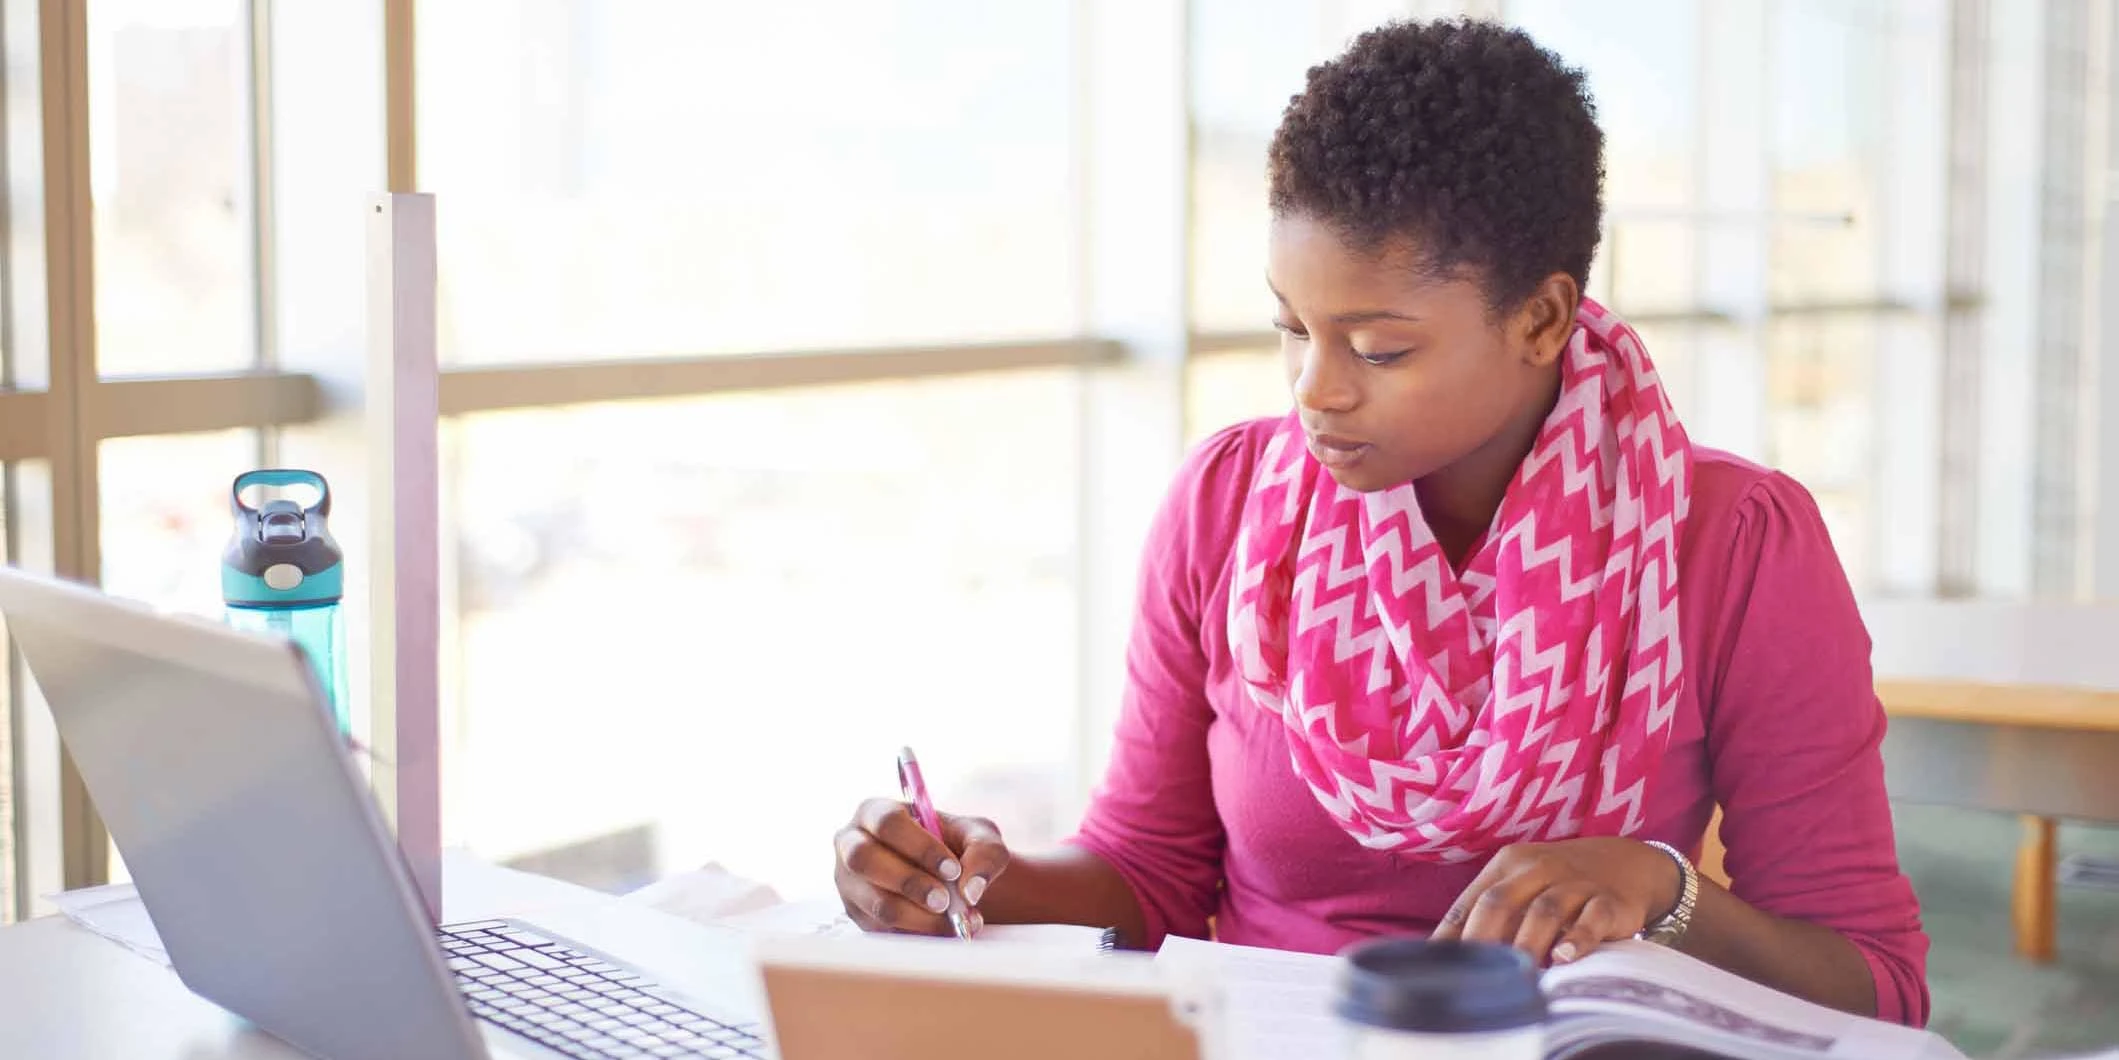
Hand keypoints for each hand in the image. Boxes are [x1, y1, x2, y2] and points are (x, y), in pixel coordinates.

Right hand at [833, 798, 1009, 935]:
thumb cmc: (959, 847)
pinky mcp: (857, 914)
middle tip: (945, 901)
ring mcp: (849, 882)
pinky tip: (943, 930)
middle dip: (909, 882)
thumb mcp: (980, 838)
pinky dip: (916, 933)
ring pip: (874, 901)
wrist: (951, 879)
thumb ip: (984, 853)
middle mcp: (852, 844)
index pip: (888, 822)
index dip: (920, 847)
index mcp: (875, 811)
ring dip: (916, 915)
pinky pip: (881, 928)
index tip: (953, 870)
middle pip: (865, 859)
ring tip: (951, 920)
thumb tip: (970, 889)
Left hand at [1430, 837, 1680, 967]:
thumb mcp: (1522, 887)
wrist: (1627, 863)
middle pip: (1501, 901)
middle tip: (1472, 976)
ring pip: (1544, 910)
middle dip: (1482, 938)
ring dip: (1527, 942)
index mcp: (1508, 864)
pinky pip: (1592, 919)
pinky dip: (1578, 939)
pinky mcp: (1609, 902)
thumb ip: (1490, 914)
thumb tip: (1448, 955)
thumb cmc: (1558, 883)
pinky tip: (1564, 959)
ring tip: (1516, 974)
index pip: (1473, 899)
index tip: (1439, 966)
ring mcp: (1575, 884)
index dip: (1453, 933)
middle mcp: (1538, 869)